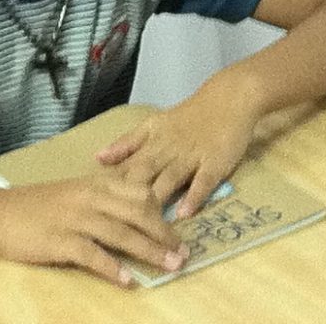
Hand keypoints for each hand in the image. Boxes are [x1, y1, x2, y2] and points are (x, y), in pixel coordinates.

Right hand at [0, 175, 186, 286]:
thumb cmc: (41, 204)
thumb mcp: (78, 191)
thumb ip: (107, 197)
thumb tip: (142, 209)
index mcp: (97, 184)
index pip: (141, 193)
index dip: (164, 214)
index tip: (179, 232)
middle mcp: (90, 197)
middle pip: (138, 213)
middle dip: (164, 234)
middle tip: (183, 254)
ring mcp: (75, 218)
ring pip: (121, 233)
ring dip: (149, 251)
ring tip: (168, 266)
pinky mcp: (59, 240)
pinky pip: (92, 254)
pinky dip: (112, 268)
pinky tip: (127, 280)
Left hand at [95, 84, 261, 219]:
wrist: (228, 98)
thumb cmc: (189, 115)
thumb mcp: (154, 124)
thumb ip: (128, 143)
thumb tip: (97, 159)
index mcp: (152, 142)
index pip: (127, 166)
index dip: (111, 187)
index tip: (96, 208)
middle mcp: (168, 150)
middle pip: (145, 175)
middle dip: (129, 201)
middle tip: (116, 226)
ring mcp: (192, 156)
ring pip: (170, 179)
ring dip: (158, 201)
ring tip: (146, 227)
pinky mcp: (215, 162)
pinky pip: (203, 181)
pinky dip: (194, 196)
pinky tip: (184, 214)